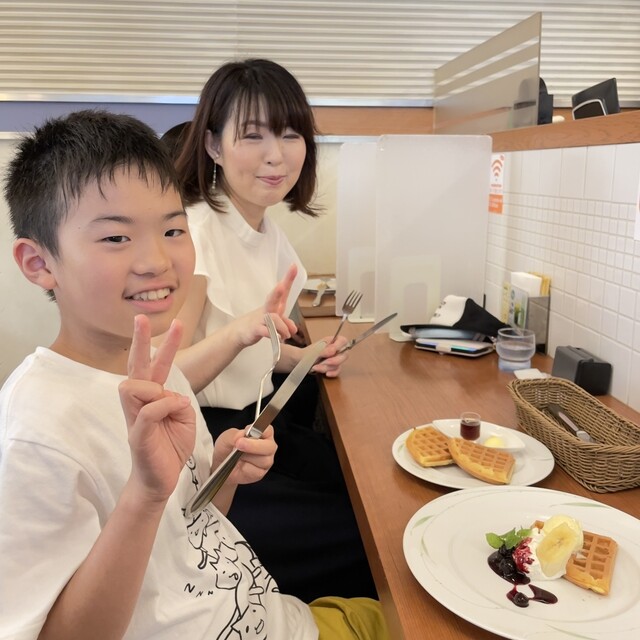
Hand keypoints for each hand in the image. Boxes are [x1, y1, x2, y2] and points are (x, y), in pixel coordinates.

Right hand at [119, 315, 196, 502]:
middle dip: (139, 340)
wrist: (160, 480)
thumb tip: (172, 395)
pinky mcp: (138, 434)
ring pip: (133, 385)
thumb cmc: (170, 448)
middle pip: (135, 366)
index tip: (175, 323)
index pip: (153, 365)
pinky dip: (164, 405)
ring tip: (171, 402)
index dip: (163, 344)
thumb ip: (179, 402)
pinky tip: (177, 409)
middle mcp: (140, 403)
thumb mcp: (184, 419)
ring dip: (156, 387)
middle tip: (141, 318)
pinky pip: (148, 411)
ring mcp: (136, 417)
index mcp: (152, 397)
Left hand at [212, 426, 276, 485]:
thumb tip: (241, 435)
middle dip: (254, 446)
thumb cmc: (227, 448)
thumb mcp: (226, 438)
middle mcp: (268, 446)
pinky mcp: (260, 473)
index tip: (247, 431)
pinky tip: (240, 466)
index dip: (259, 431)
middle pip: (270, 446)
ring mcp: (266, 461)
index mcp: (262, 434)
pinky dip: (245, 469)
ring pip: (264, 460)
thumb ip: (234, 435)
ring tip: (237, 456)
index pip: (268, 430)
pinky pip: (256, 471)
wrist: (221, 465)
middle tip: (239, 444)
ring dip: (247, 457)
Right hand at [231, 264, 298, 347]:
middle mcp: (267, 309)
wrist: (240, 332)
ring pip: (273, 319)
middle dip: (277, 292)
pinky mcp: (255, 329)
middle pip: (272, 299)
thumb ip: (286, 322)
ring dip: (283, 327)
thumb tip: (293, 329)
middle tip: (281, 286)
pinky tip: (278, 338)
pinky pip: (265, 331)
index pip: (283, 289)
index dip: (288, 278)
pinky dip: (273, 335)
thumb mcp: (275, 321)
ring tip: (287, 335)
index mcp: (274, 304)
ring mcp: (260, 319)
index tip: (294, 266)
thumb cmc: (260, 322)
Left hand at [311, 335, 348, 376]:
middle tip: (325, 362)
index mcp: (334, 340)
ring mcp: (337, 359)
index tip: (331, 351)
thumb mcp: (314, 349)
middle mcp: (337, 349)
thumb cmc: (308, 352)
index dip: (338, 347)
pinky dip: (332, 373)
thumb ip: (324, 350)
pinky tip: (327, 374)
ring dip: (327, 367)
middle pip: (344, 355)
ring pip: (339, 364)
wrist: (302, 361)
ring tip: (316, 367)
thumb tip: (333, 351)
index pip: (343, 341)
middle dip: (334, 360)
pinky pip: (337, 371)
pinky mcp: (335, 367)